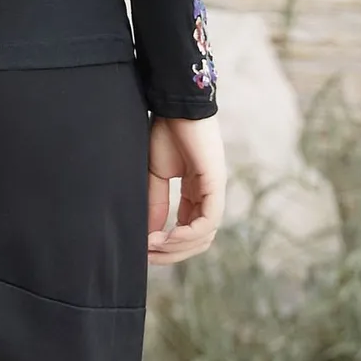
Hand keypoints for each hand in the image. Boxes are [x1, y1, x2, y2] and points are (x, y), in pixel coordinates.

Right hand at [146, 114, 225, 265]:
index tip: (144, 250)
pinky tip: (167, 236)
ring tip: (153, 245)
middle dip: (172, 252)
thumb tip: (149, 236)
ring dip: (177, 246)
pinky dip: (187, 234)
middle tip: (148, 255)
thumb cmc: (165, 132)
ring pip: (204, 236)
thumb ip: (155, 204)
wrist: (173, 105)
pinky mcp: (216, 185)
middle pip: (198, 240)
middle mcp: (209, 195)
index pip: (188, 231)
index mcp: (196, 192)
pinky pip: (207, 221)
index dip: (168, 245)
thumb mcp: (155, 174)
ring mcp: (214, 191)